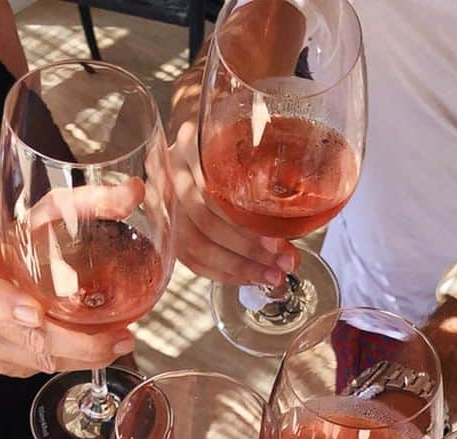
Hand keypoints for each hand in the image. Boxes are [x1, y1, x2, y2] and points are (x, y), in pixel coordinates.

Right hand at [0, 185, 143, 377]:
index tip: (36, 312)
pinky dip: (72, 361)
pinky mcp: (2, 364)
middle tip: (117, 337)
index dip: (4, 303)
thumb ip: (87, 202)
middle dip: (74, 343)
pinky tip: (97, 349)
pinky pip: (41, 370)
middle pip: (24, 336)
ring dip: (82, 357)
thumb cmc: (15, 240)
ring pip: (38, 360)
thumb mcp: (43, 213)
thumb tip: (133, 191)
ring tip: (119, 343)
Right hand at [169, 121, 296, 284]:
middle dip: (248, 251)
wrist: (195, 150)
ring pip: (195, 246)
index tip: (277, 243)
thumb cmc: (232, 150)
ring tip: (269, 276)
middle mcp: (170, 171)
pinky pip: (190, 260)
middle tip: (280, 264)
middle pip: (205, 223)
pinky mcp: (164, 229)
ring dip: (238, 267)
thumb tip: (295, 226)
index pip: (213, 193)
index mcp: (192, 144)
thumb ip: (267, 176)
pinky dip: (222, 273)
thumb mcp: (251, 149)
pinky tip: (248, 277)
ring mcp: (162, 201)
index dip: (245, 224)